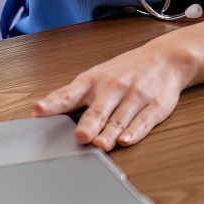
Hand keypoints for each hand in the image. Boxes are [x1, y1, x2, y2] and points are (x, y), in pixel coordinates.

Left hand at [33, 39, 191, 150]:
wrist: (165, 58)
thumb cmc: (125, 70)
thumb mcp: (95, 76)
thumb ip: (70, 95)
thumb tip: (41, 111)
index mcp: (93, 80)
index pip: (69, 94)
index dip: (53, 103)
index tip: (38, 110)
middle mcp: (114, 87)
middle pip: (99, 109)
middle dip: (90, 123)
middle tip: (81, 136)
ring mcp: (135, 96)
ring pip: (120, 118)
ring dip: (110, 133)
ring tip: (101, 145)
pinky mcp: (155, 106)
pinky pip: (143, 121)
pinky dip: (135, 131)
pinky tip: (127, 139)